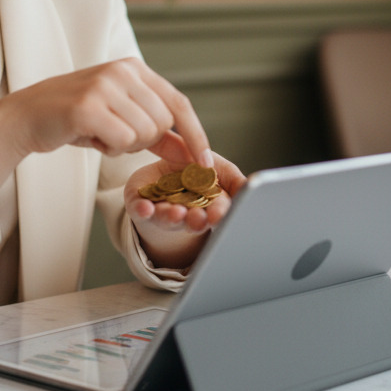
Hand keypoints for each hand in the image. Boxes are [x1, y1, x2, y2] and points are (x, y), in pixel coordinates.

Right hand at [0, 57, 210, 166]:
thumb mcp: (119, 117)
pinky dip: (107, 149)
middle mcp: (121, 70)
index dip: (196, 134)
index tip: (205, 163)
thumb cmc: (74, 118)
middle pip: (162, 123)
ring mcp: (103, 86)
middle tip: (114, 136)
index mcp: (133, 67)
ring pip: (143, 134)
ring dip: (123, 146)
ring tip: (98, 133)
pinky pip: (121, 142)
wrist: (25, 117)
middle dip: (143, 141)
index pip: (179, 102)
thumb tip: (190, 153)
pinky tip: (88, 137)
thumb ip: (156, 132)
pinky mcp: (87, 106)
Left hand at [125, 152, 246, 269]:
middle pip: (192, 221)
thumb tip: (251, 186)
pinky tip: (145, 208)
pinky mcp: (140, 205)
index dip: (218, 213)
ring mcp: (161, 211)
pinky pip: (139, 210)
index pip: (216, 211)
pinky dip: (142, 210)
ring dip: (171, 217)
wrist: (162, 169)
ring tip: (174, 212)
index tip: (218, 213)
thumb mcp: (219, 169)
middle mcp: (185, 213)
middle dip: (195, 220)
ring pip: (166, 218)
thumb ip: (234, 179)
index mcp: (207, 207)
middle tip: (196, 218)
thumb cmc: (196, 170)